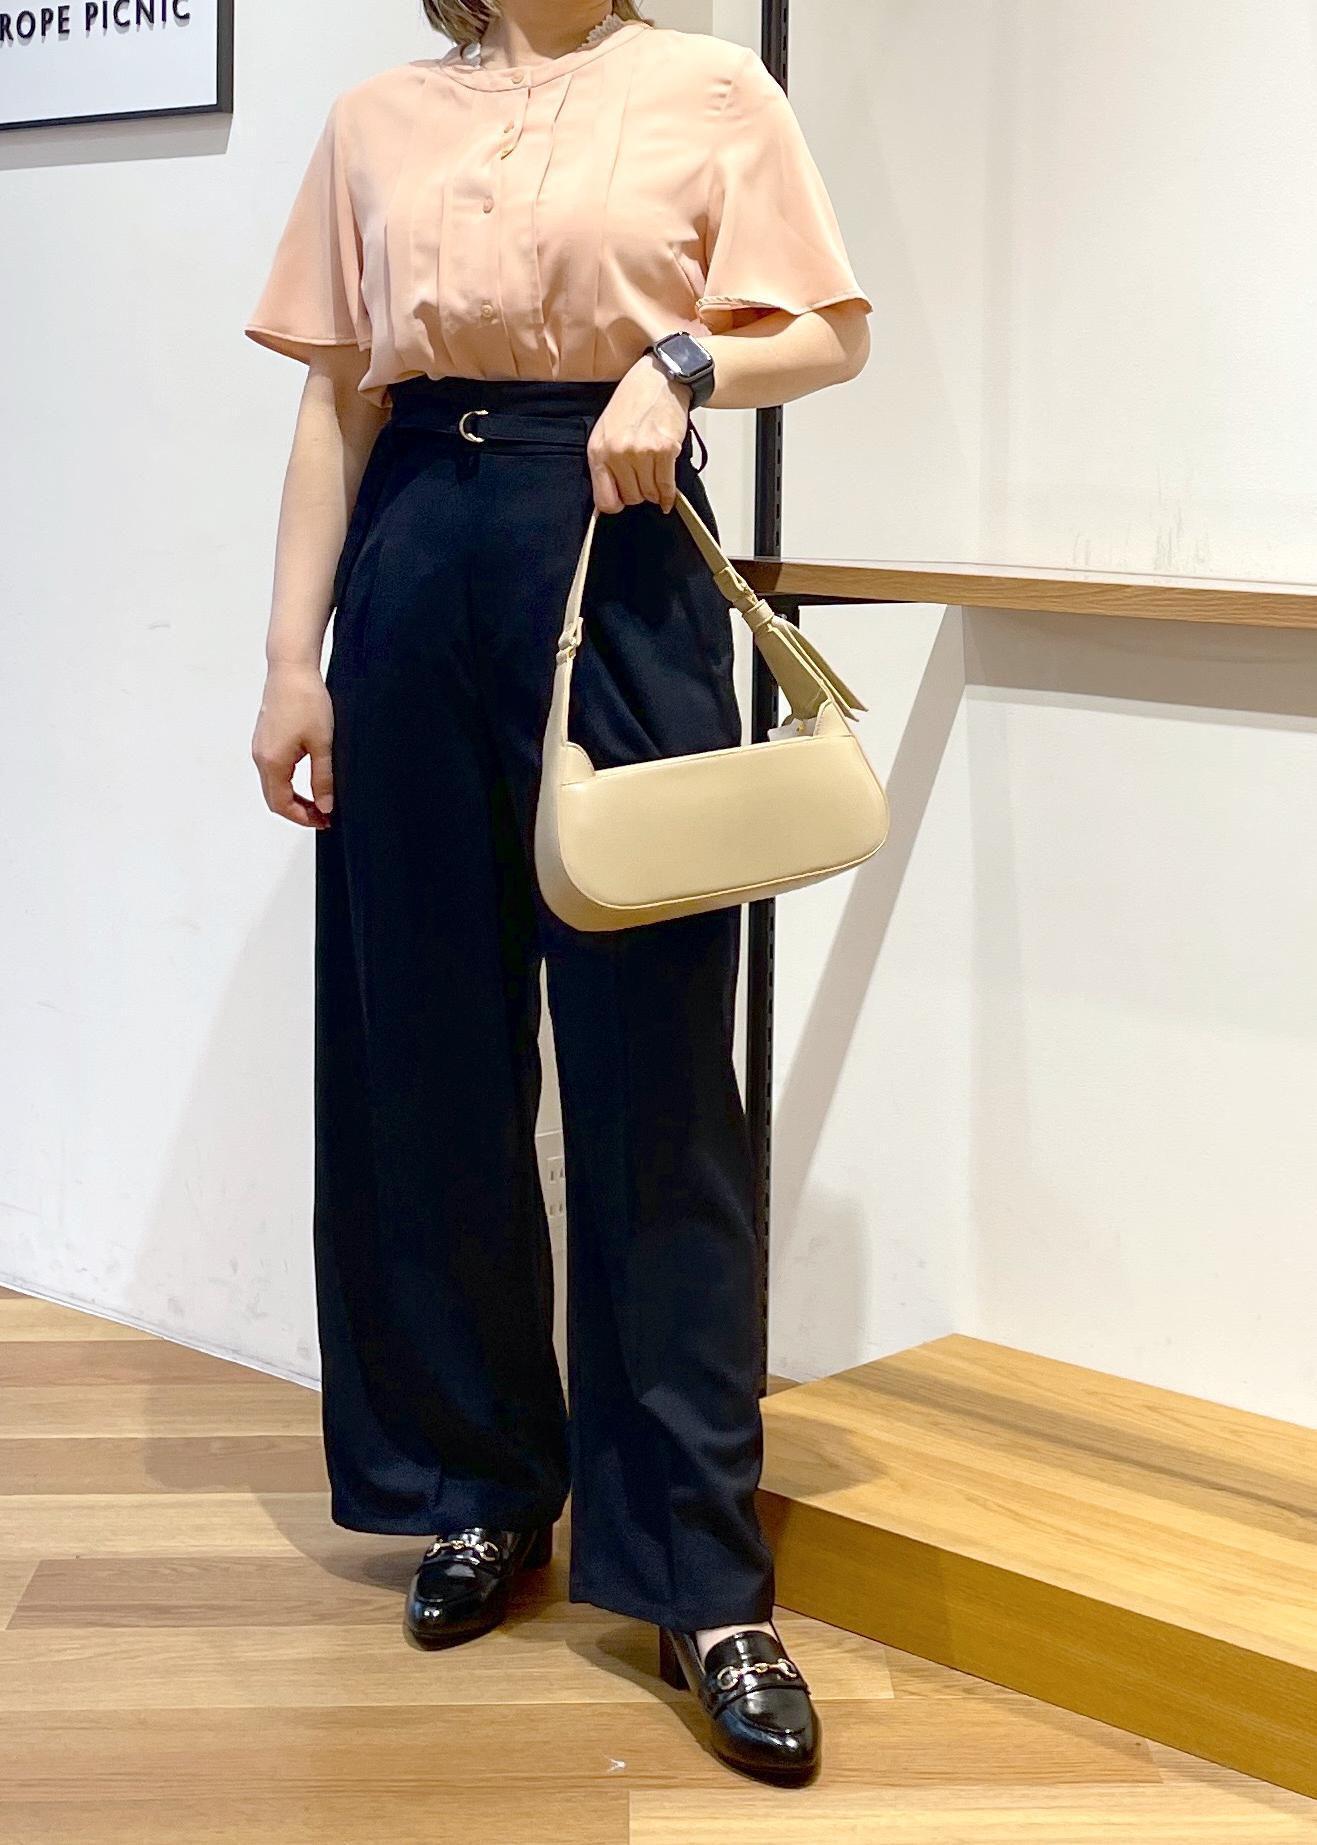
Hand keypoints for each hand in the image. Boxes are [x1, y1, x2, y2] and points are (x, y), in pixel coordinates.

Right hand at [252, 661, 334, 827]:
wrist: (291, 668)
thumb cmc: (307, 700)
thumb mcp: (322, 744)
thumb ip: (322, 779)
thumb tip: (325, 806)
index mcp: (273, 762)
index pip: (282, 805)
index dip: (303, 818)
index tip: (324, 821)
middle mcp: (261, 757)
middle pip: (274, 799)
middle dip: (297, 812)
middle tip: (323, 815)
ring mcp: (260, 747)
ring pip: (272, 785)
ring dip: (292, 798)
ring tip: (318, 800)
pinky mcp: (264, 738)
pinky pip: (272, 770)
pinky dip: (287, 783)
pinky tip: (306, 779)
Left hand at [587, 355, 691, 514]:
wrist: (658, 380)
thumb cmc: (631, 403)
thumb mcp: (605, 431)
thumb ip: (605, 463)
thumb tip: (612, 496)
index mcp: (598, 451)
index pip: (605, 500)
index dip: (617, 503)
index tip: (623, 499)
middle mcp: (618, 454)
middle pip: (631, 498)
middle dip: (639, 493)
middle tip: (643, 480)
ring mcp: (642, 453)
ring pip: (650, 494)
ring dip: (654, 491)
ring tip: (654, 478)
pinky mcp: (664, 450)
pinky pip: (666, 485)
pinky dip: (668, 496)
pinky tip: (668, 498)